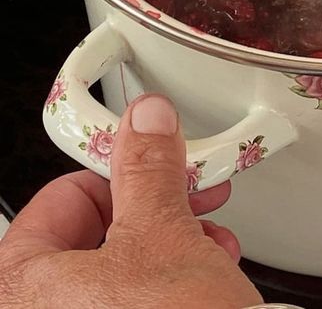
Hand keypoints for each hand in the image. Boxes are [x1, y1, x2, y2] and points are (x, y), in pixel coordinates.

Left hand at [0, 95, 262, 308]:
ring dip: (175, 249)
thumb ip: (148, 168)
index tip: (159, 164)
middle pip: (97, 235)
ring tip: (212, 247)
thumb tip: (145, 121)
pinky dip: (170, 289)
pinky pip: (132, 306)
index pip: (64, 198)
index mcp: (19, 288)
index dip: (121, 173)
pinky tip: (208, 282)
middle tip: (193, 201)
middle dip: (160, 215)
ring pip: (121, 273)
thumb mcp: (164, 234)